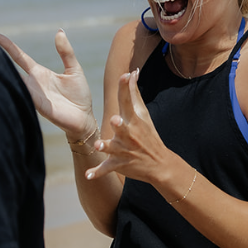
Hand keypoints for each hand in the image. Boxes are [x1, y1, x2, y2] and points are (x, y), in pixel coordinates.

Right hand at [0, 30, 95, 138]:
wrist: (84, 119)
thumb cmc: (79, 95)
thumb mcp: (73, 69)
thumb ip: (66, 52)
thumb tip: (59, 31)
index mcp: (39, 73)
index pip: (20, 57)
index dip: (8, 46)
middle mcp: (33, 84)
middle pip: (12, 70)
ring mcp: (34, 95)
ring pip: (15, 83)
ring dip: (4, 75)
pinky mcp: (40, 107)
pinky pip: (26, 97)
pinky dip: (18, 90)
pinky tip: (9, 83)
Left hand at [86, 69, 177, 187]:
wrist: (159, 163)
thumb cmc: (148, 134)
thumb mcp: (143, 114)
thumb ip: (134, 93)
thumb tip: (132, 72)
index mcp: (133, 120)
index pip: (129, 102)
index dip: (126, 89)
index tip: (125, 75)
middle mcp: (129, 134)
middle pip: (122, 127)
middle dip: (119, 124)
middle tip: (115, 120)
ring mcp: (123, 150)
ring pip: (111, 148)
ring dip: (105, 146)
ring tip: (98, 145)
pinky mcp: (118, 164)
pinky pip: (106, 168)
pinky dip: (97, 172)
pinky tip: (88, 175)